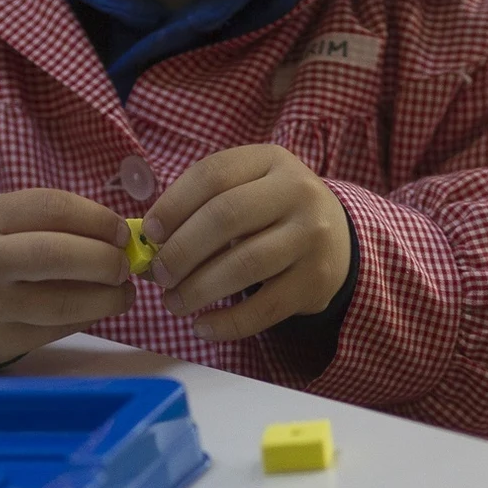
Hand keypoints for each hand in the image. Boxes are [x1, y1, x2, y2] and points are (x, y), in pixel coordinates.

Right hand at [0, 189, 136, 364]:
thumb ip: (48, 222)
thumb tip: (117, 237)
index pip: (53, 209)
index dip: (97, 219)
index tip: (120, 232)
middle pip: (59, 256)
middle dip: (105, 260)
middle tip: (125, 265)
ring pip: (64, 302)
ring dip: (107, 298)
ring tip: (123, 291)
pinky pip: (56, 330)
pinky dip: (87, 318)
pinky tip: (96, 308)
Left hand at [143, 145, 350, 342]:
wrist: (338, 240)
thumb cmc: (272, 215)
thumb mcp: (247, 191)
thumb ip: (203, 208)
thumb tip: (150, 247)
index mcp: (271, 161)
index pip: (212, 175)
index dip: (173, 205)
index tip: (150, 234)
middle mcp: (297, 192)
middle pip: (226, 217)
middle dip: (182, 250)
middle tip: (158, 275)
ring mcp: (311, 237)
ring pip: (244, 264)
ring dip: (198, 289)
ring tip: (174, 303)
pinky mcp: (316, 281)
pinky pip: (265, 308)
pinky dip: (227, 323)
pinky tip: (202, 327)